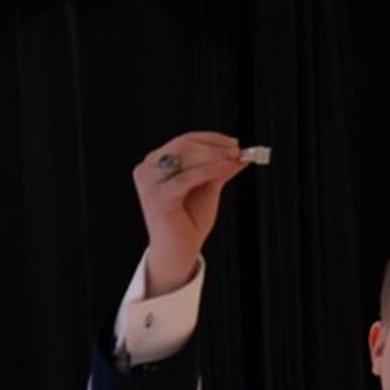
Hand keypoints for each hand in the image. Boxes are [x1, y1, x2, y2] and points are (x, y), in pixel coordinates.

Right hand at [133, 133, 254, 296]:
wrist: (178, 250)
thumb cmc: (190, 221)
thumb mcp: (208, 188)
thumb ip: (220, 170)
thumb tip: (241, 155)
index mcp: (155, 164)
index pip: (183, 141)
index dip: (210, 139)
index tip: (234, 142)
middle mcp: (148, 168)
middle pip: (184, 145)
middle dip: (214, 146)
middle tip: (237, 149)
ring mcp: (149, 181)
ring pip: (185, 157)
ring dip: (214, 155)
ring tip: (235, 157)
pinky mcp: (158, 195)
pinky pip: (188, 177)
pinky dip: (210, 169)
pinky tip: (227, 167)